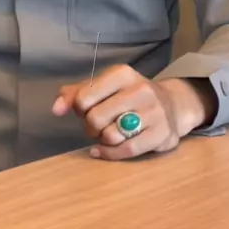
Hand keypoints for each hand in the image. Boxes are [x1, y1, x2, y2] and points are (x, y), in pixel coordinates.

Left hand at [52, 66, 216, 160]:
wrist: (172, 105)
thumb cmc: (129, 95)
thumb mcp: (104, 86)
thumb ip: (76, 94)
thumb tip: (56, 108)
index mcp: (122, 74)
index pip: (85, 96)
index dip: (78, 108)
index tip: (83, 110)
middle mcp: (140, 90)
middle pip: (96, 118)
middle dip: (91, 126)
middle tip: (97, 125)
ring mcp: (154, 113)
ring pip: (111, 135)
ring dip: (103, 140)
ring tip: (108, 133)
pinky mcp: (162, 135)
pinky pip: (127, 150)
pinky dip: (110, 154)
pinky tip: (104, 150)